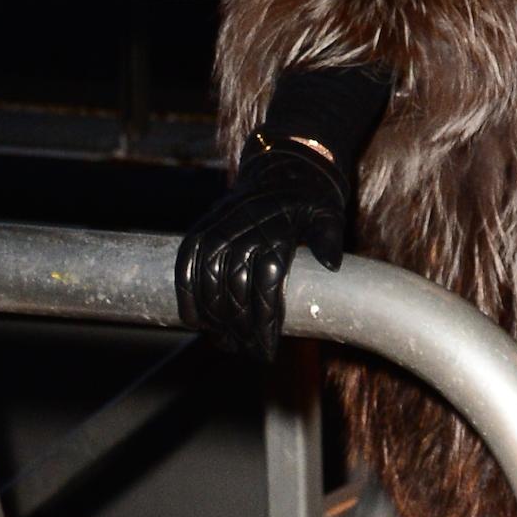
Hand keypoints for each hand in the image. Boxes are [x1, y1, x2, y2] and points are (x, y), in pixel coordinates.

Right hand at [175, 137, 347, 363]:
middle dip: (239, 327)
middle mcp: (242, 232)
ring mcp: (219, 229)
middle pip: (235, 289)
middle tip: (245, 351)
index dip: (265, 322)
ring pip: (208, 280)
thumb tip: (332, 265)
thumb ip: (329, 238)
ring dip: (212, 316)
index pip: (266, 286)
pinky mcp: (202, 228)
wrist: (284, 165)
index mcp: (274, 234)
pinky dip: (185, 292)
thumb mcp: (329, 214)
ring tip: (223, 342)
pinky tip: (192, 319)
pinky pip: (186, 263)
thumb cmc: (311, 198)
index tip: (267, 350)